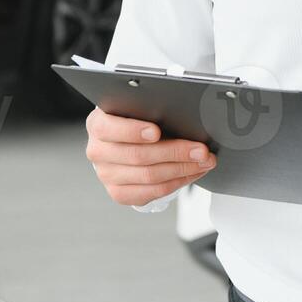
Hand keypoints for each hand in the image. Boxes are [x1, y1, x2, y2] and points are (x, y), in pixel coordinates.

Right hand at [83, 107, 216, 205]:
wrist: (125, 141)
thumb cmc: (135, 121)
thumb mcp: (138, 109)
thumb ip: (151, 110)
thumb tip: (184, 117)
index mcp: (98, 124)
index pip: (108, 128)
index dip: (133, 131)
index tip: (156, 131)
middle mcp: (98, 151)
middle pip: (137, 156)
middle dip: (175, 152)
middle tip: (200, 150)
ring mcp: (107, 175)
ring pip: (149, 176)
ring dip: (183, 169)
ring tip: (203, 161)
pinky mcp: (119, 193)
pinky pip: (151, 193)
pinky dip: (177, 182)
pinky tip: (191, 173)